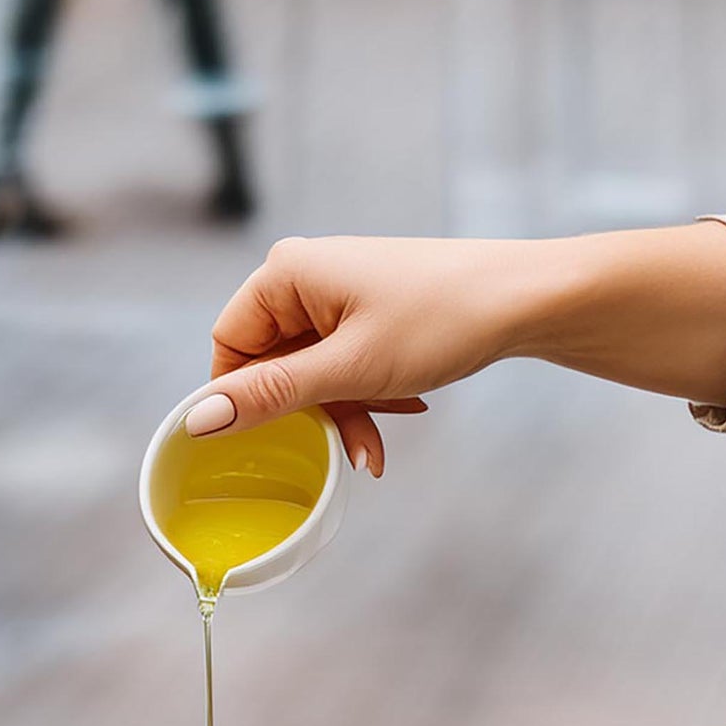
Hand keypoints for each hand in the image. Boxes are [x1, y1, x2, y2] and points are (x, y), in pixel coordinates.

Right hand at [193, 227, 725, 472]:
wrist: (526, 299)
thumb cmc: (441, 321)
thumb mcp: (348, 371)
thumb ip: (270, 396)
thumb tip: (198, 420)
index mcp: (285, 275)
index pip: (228, 346)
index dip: (241, 400)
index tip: (266, 442)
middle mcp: (305, 276)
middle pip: (272, 363)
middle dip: (311, 415)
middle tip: (350, 450)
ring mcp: (339, 292)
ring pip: (313, 371)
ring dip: (344, 413)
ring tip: (380, 447)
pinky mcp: (369, 308)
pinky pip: (344, 362)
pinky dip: (366, 394)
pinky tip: (404, 411)